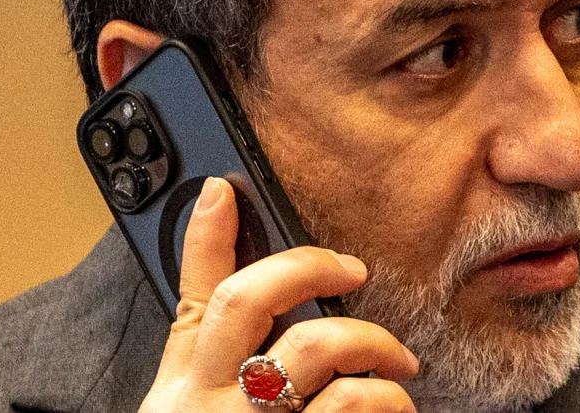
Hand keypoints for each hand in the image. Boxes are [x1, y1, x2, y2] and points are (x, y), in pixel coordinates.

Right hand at [138, 177, 418, 411]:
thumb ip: (203, 340)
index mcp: (182, 393)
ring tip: (396, 369)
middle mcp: (213, 410)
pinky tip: (393, 412)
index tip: (227, 189)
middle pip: (261, 308)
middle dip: (312, 270)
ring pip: (321, 355)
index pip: (197, 302)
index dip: (208, 238)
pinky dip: (388, 405)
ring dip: (376, 352)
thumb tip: (214, 252)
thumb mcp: (186, 406)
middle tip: (353, 273)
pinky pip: (354, 412)